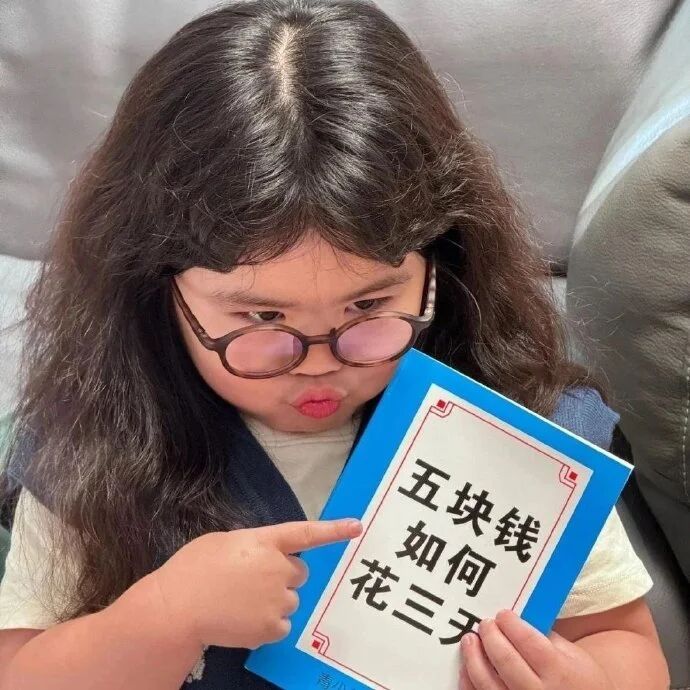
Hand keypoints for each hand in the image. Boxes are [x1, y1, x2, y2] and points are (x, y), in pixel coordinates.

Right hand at [147, 518, 361, 649]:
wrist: (176, 609)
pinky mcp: (272, 627)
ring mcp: (277, 599)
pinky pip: (282, 624)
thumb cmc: (192, 569)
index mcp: (264, 541)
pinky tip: (242, 620)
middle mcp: (278, 568)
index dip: (334, 530)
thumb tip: (261, 556)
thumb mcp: (222, 543)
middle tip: (253, 582)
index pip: (306, 533)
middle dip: (284, 575)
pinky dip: (267, 624)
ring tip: (241, 603)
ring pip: (290, 600)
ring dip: (275, 600)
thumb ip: (250, 546)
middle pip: (300, 572)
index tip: (358, 527)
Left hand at [459, 610, 613, 689]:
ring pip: (487, 683)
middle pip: (505, 659)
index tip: (503, 614)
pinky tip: (466, 669)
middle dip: (490, 636)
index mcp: (558, 671)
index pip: (527, 641)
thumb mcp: (575, 657)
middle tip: (484, 624)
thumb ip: (547, 637)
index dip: (511, 624)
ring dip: (473, 658)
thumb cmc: (584, 684)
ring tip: (469, 640)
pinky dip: (469, 683)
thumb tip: (518, 619)